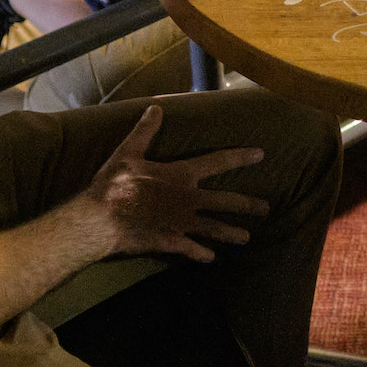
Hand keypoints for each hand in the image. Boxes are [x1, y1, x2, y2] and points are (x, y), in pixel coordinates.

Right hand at [76, 106, 269, 263]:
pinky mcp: (170, 242)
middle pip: (224, 201)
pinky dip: (201, 254)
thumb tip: (156, 108)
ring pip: (213, 228)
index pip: (216, 162)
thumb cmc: (114, 184)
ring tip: (247, 238)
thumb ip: (145, 132)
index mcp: (180, 175)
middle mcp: (187, 199)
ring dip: (231, 233)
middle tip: (266, 208)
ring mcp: (181, 223)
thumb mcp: (127, 152)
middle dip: (247, 205)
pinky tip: (211, 259)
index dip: (239, 157)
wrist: (100, 219)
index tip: (260, 155)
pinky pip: (190, 249)